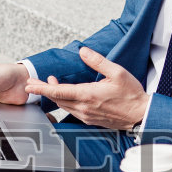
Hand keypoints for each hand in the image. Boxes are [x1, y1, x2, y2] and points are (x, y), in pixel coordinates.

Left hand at [23, 48, 148, 129]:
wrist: (141, 115)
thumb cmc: (131, 94)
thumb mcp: (117, 72)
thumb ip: (98, 61)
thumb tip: (83, 51)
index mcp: (88, 95)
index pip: (59, 91)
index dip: (42, 87)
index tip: (30, 84)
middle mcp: (84, 108)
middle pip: (57, 99)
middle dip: (44, 90)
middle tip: (33, 82)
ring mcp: (86, 116)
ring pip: (63, 105)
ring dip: (55, 94)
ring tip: (49, 83)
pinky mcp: (90, 120)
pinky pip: (71, 111)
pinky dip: (64, 101)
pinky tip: (66, 95)